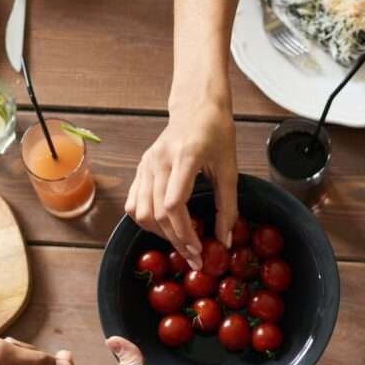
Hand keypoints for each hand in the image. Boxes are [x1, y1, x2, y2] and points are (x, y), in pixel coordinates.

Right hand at [126, 100, 237, 269]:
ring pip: (141, 212)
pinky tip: (164, 227)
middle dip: (176, 240)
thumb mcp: (230, 168)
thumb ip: (228, 206)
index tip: (199, 249)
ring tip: (180, 242)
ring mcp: (146, 164)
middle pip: (157, 213)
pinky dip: (146, 220)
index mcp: (184, 158)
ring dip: (159, 233)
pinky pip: (133, 203)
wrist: (196, 107)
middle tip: (194, 257)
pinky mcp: (140, 167)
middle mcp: (159, 161)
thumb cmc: (217, 133)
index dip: (184, 232)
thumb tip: (225, 241)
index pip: (174, 204)